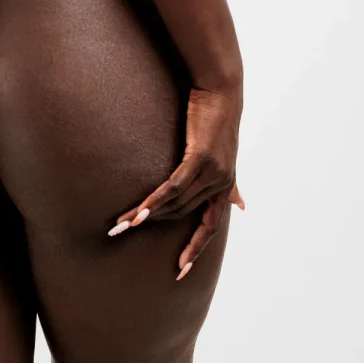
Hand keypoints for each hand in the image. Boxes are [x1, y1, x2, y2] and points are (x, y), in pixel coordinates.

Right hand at [107, 85, 244, 278]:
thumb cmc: (218, 118)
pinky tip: (137, 212)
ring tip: (122, 224)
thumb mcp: (227, 155)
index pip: (209, 228)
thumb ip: (231, 184)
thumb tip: (241, 207)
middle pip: (181, 213)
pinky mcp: (200, 158)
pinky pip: (173, 187)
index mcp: (225, 187)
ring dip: (146, 214)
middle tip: (124, 232)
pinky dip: (154, 201)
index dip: (195, 250)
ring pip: (175, 203)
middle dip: (153, 226)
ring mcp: (212, 172)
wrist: (221, 89)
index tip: (180, 273)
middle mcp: (220, 184)